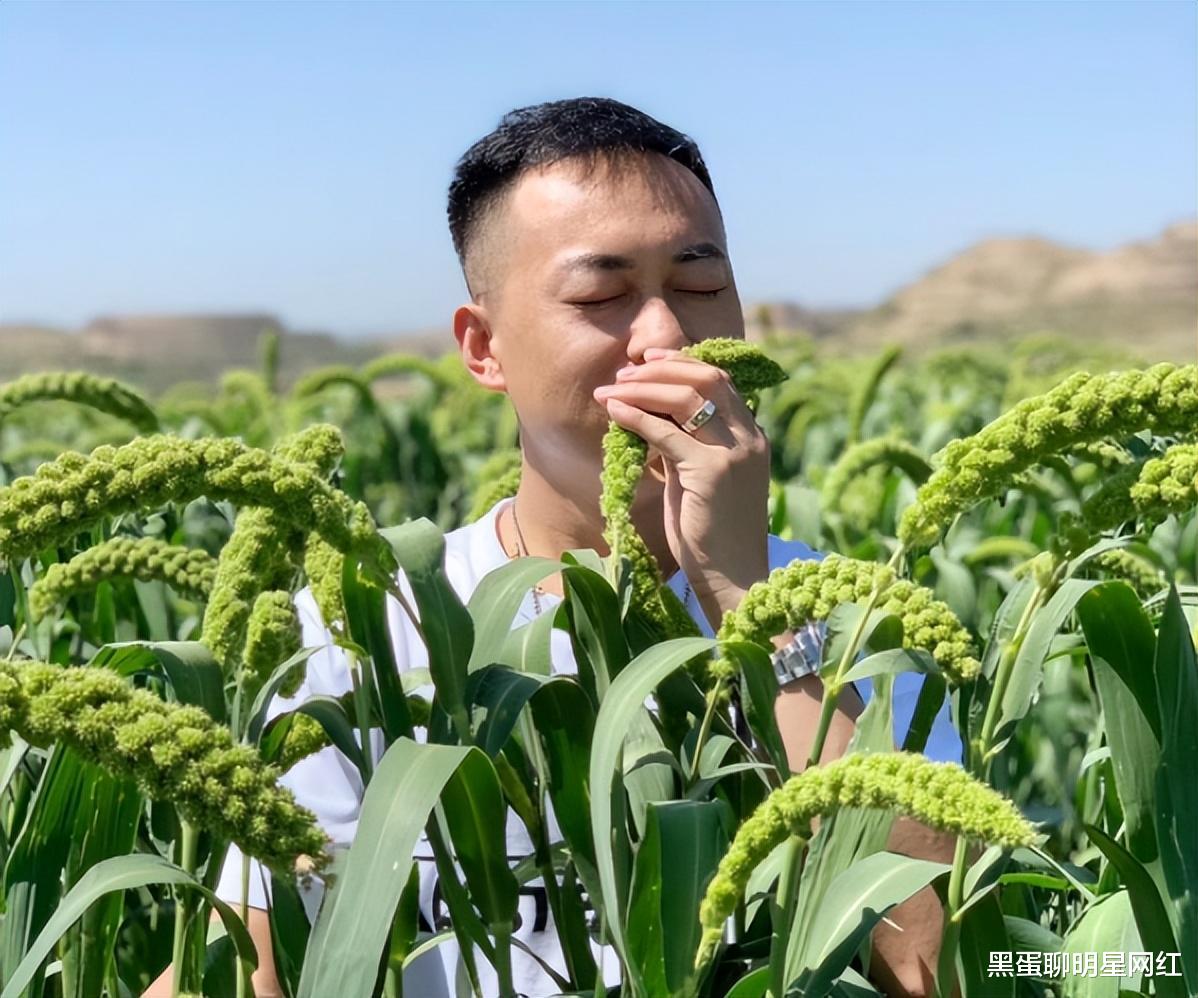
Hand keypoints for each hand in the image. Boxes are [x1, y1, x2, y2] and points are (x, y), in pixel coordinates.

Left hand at [593, 345, 770, 622]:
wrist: (733, 579)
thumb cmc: (711, 536)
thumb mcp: (697, 480)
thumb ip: (683, 447)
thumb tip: (648, 418)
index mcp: (750, 437)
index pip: (719, 380)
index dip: (682, 363)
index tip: (647, 359)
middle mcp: (748, 439)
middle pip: (706, 378)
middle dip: (661, 368)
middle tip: (624, 371)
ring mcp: (734, 454)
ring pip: (686, 398)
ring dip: (643, 388)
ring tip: (611, 390)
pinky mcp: (712, 473)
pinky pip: (667, 433)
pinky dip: (637, 417)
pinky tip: (614, 412)